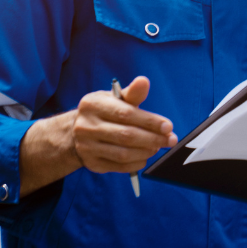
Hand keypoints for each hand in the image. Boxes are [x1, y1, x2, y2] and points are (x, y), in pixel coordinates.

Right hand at [19, 76, 176, 194]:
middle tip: (170, 140)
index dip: (150, 121)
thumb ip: (132, 93)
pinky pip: (119, 166)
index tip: (169, 127)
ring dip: (146, 151)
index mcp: (92, 104)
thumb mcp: (115, 98)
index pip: (126, 114)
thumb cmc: (104, 112)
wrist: (77, 133)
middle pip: (126, 136)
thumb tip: (144, 81)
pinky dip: (136, 163)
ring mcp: (86, 147)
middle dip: (153, 138)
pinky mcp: (91, 163)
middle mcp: (85, 126)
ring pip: (123, 153)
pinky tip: (145, 156)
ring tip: (158, 146)